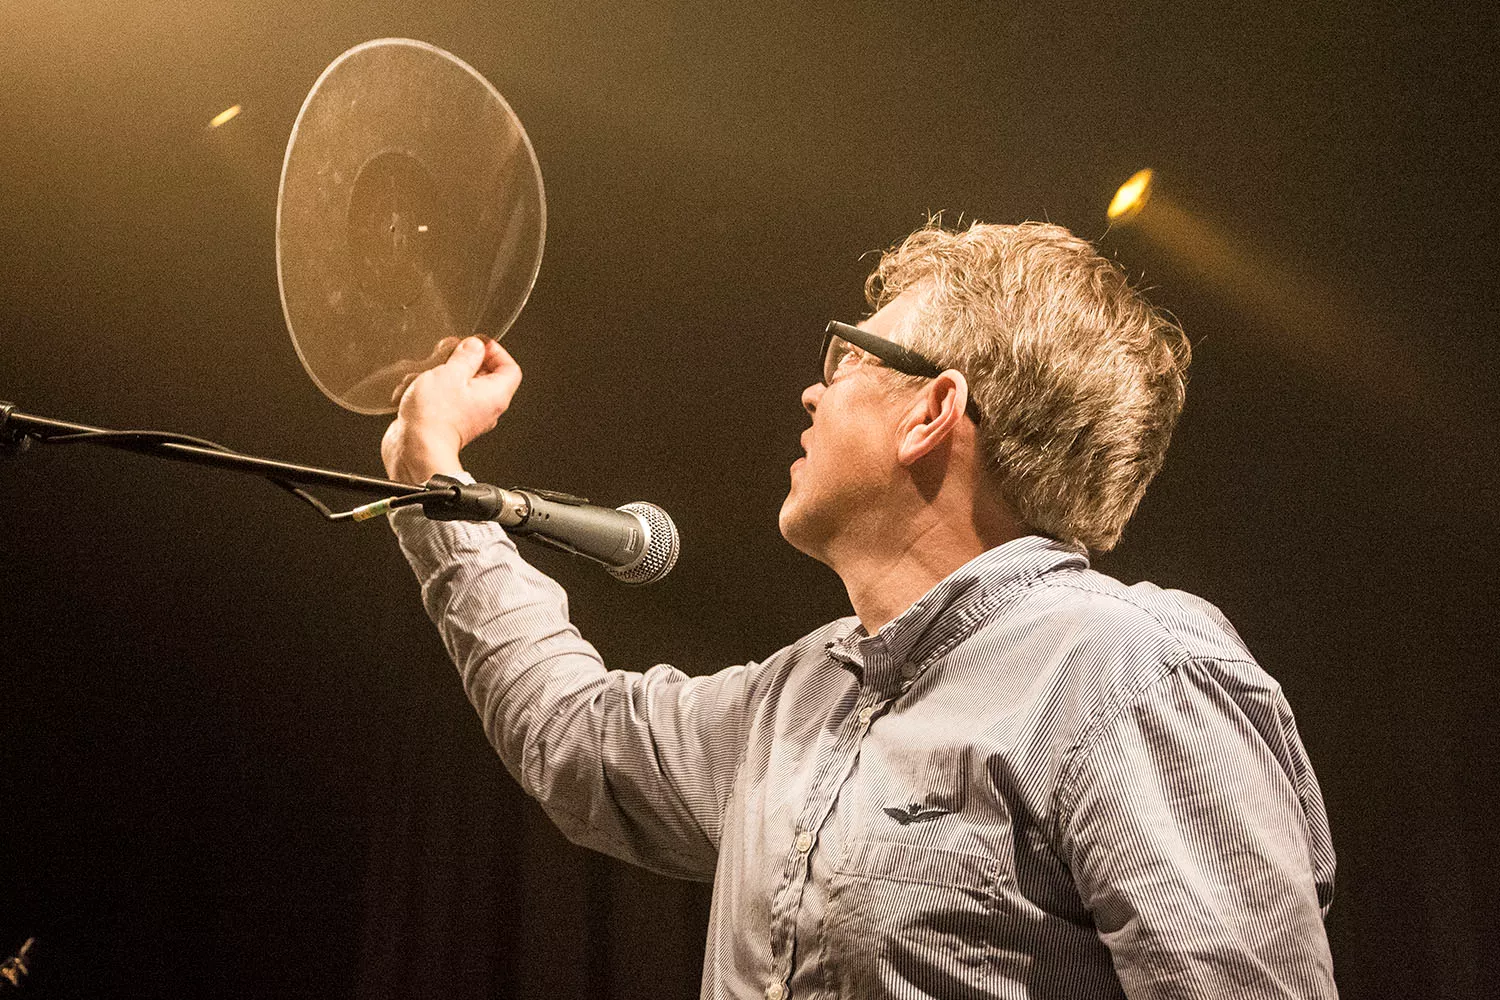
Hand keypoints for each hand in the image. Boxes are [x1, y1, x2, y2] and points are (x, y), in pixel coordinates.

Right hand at [381, 336, 521, 484]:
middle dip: (463, 360)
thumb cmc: (435, 417)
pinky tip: (413, 388)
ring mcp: (467, 416)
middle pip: (484, 375)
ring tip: (426, 373)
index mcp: (495, 395)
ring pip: (460, 386)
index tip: (476, 344)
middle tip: (447, 353)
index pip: (510, 368)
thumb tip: (474, 346)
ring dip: (441, 375)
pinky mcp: (448, 422)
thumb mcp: (450, 373)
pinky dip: (430, 390)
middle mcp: (486, 408)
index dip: (495, 352)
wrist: (415, 449)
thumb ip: (465, 356)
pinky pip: (444, 399)